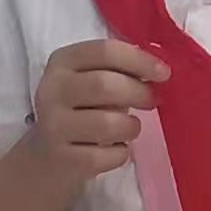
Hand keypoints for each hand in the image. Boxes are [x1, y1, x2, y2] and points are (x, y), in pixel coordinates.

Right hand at [30, 37, 164, 179]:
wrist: (46, 158)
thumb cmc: (80, 112)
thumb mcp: (91, 81)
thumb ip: (119, 70)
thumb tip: (158, 70)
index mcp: (62, 62)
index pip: (105, 51)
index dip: (139, 60)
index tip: (163, 73)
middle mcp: (52, 91)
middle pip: (105, 85)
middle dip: (139, 93)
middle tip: (152, 101)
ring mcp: (54, 126)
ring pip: (108, 124)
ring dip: (131, 127)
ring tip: (129, 128)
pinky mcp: (63, 159)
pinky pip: (108, 155)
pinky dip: (122, 153)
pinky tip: (114, 149)